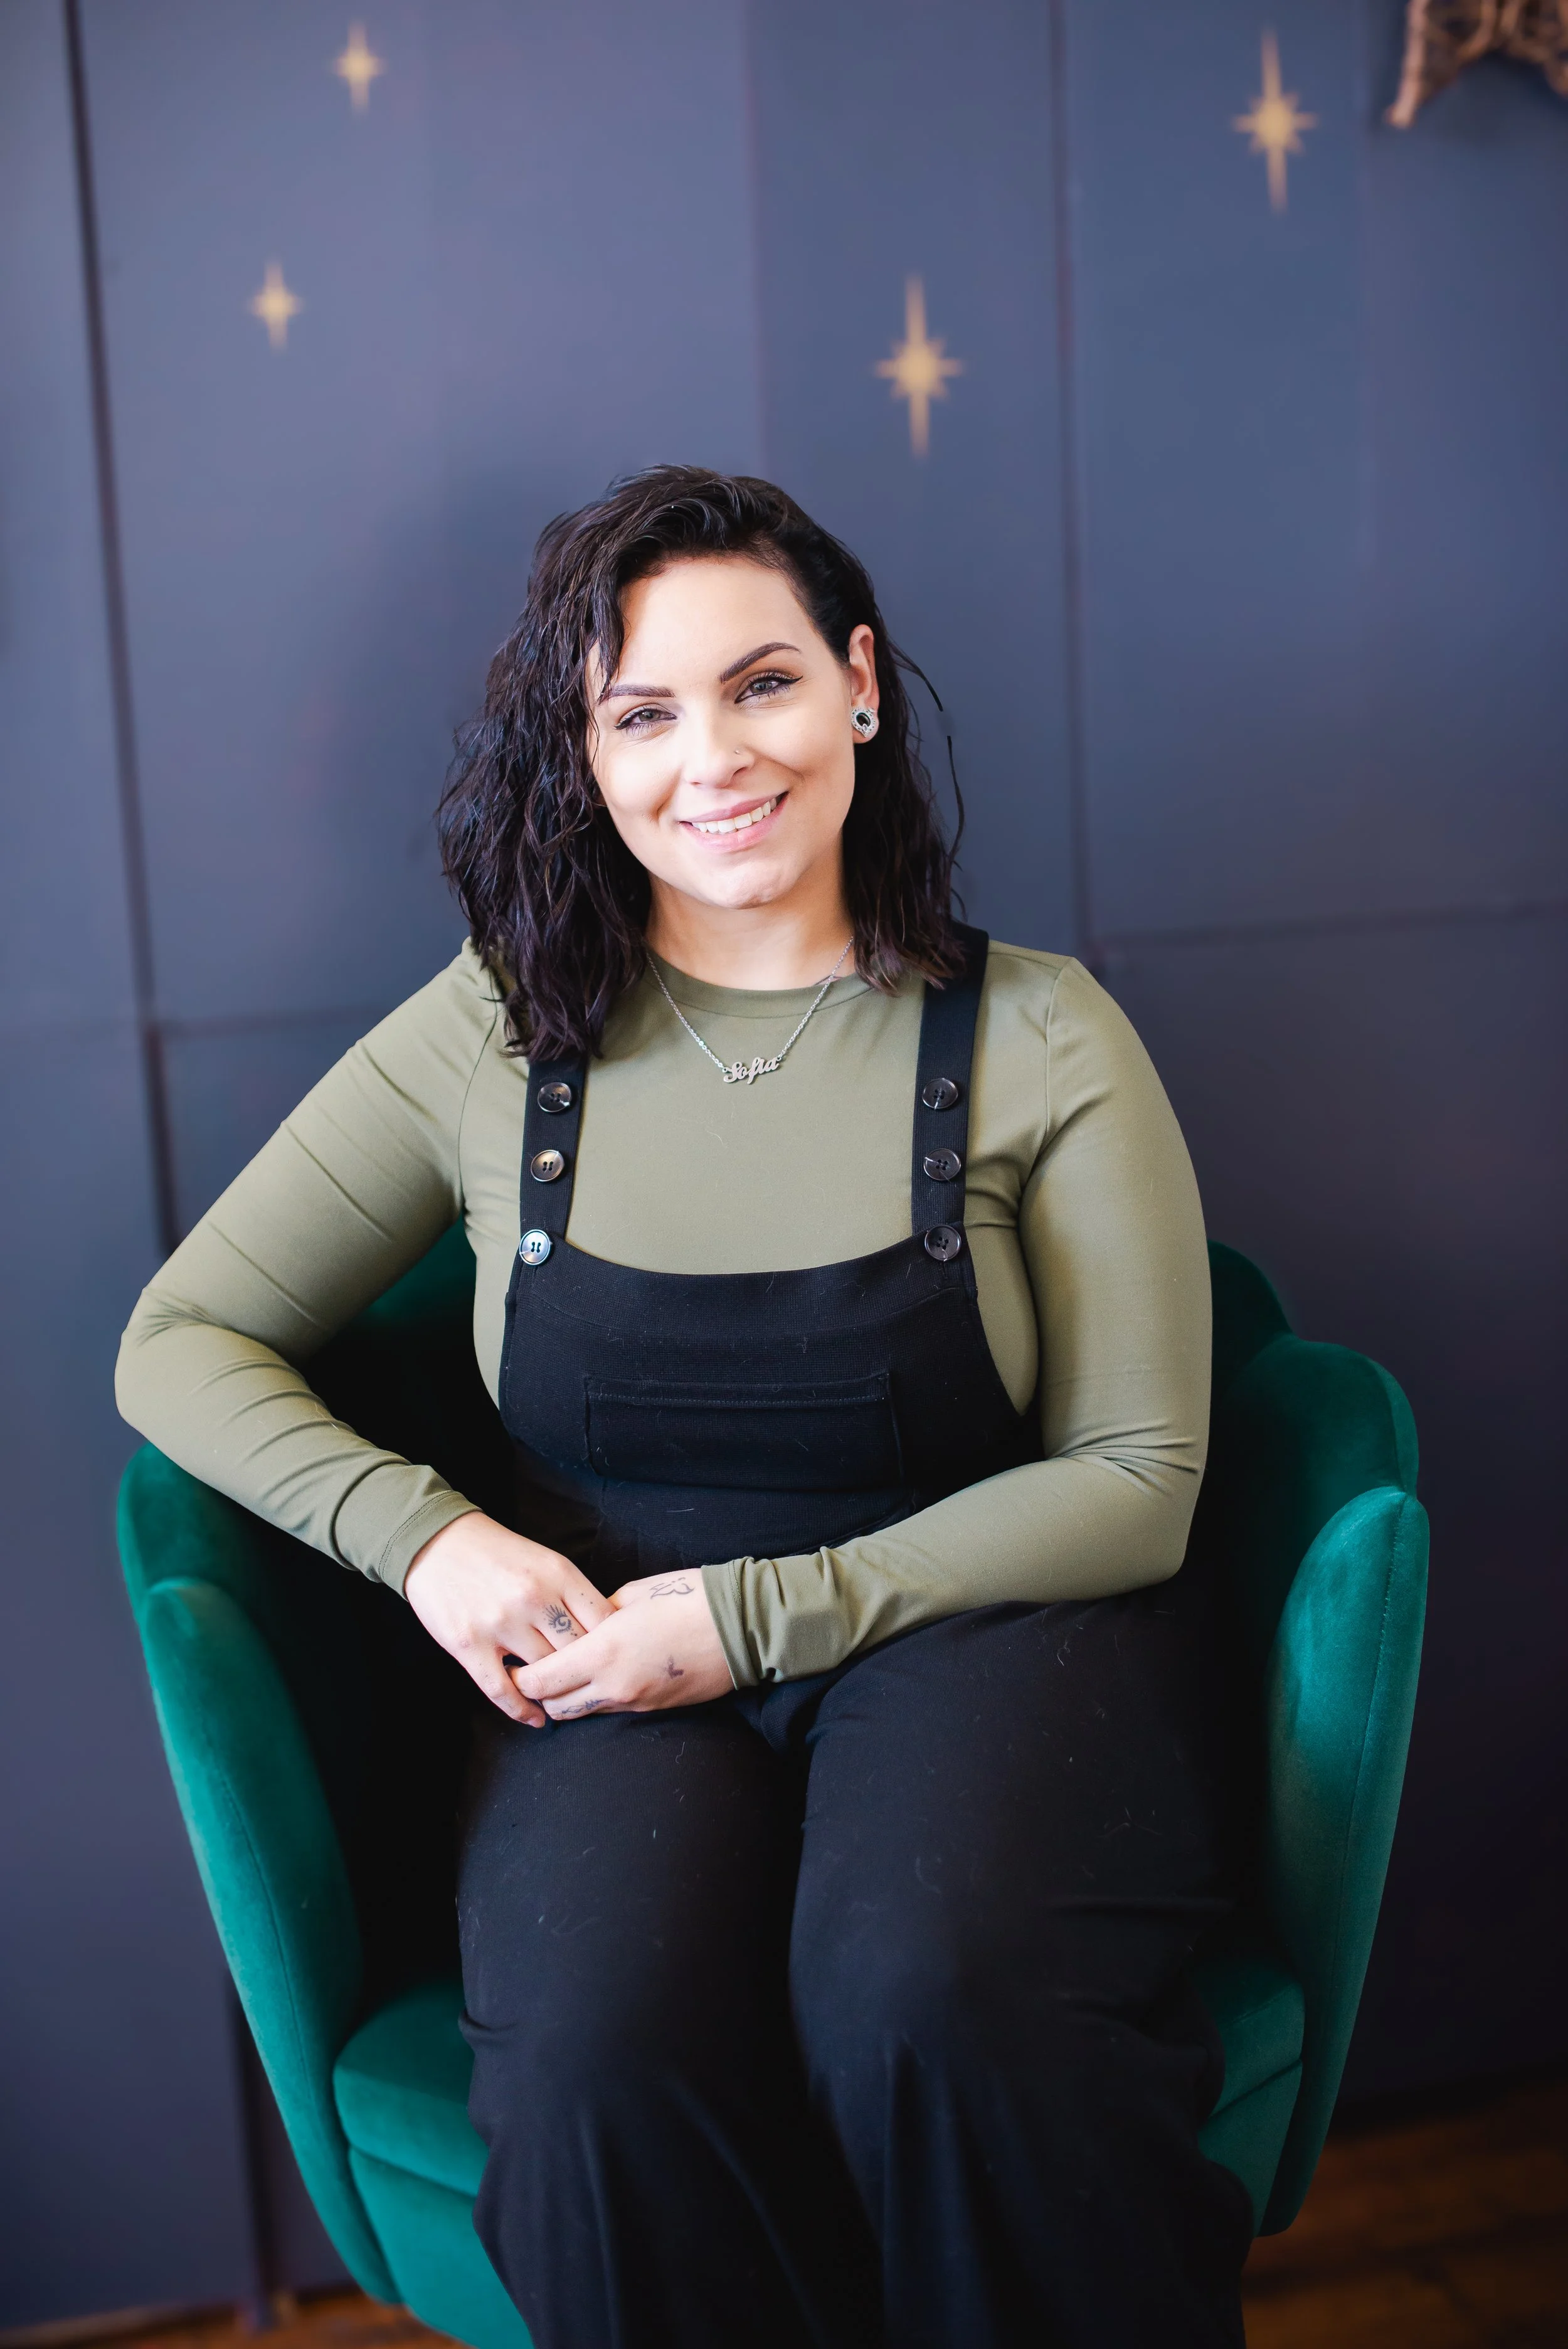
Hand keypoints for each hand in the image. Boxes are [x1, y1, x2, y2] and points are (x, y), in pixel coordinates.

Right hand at [404, 1512, 613, 1724]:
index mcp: (558, 1573)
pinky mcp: (470, 1645)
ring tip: (561, 1698)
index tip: (611, 1657)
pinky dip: (522, 1710)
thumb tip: (604, 1632)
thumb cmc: (497, 1553)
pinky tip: (535, 1718)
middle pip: (578, 1652)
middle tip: (588, 1683)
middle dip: (585, 1670)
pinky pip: (503, 1690)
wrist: (438, 1543)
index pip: (603, 1622)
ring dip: (554, 1690)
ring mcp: (501, 1624)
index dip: (612, 1644)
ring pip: (545, 1673)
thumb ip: (572, 1593)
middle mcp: (534, 1599)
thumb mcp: (545, 1560)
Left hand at [512, 1570, 732, 1721]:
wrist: (742, 1627)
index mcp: (603, 1652)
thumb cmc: (688, 1599)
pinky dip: (597, 1699)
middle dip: (540, 1692)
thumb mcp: (632, 1595)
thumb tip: (580, 1625)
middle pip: (555, 1707)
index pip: (539, 1680)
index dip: (521, 1676)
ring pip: (582, 1713)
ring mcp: (635, 1703)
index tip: (518, 1660)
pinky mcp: (654, 1709)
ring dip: (568, 1699)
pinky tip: (602, 1676)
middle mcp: (614, 1686)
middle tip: (537, 1668)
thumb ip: (596, 1615)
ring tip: (568, 1673)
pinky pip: (611, 1710)